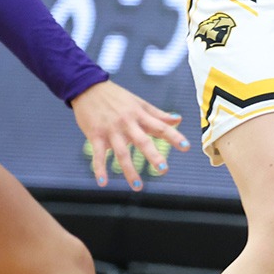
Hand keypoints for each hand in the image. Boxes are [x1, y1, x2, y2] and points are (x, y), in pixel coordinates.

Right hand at [70, 80, 190, 190]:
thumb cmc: (116, 97)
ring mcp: (111, 130)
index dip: (174, 136)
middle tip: (164, 170)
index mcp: (139, 115)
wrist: (87, 87)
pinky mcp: (95, 135)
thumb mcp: (138, 103)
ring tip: (138, 186)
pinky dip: (99, 169)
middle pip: (142, 141)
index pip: (160, 127)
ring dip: (129, 170)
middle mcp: (127, 123)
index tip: (186, 147)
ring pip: (121, 152)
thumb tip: (178, 120)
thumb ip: (158, 114)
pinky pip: (97, 155)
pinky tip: (103, 183)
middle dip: (153, 155)